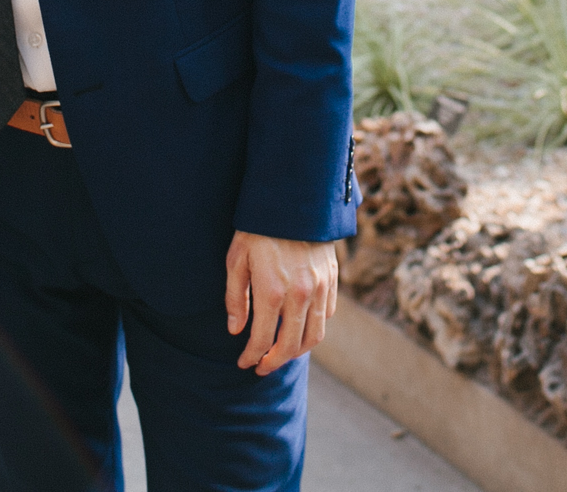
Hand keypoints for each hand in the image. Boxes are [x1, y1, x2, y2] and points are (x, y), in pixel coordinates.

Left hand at [224, 231, 338, 375]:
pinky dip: (314, 328)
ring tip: (282, 353)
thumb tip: (236, 331)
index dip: (252, 357)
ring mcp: (319, 288)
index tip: (244, 363)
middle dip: (275, 362)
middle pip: (291, 346)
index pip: (262, 341)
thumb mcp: (236, 260)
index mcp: (271, 292)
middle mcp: (299, 295)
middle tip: (262, 366)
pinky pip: (326, 315)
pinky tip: (300, 327)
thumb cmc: (257, 229)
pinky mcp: (332, 279)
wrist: (292, 200)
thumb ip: (235, 298)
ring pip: (314, 336)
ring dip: (297, 351)